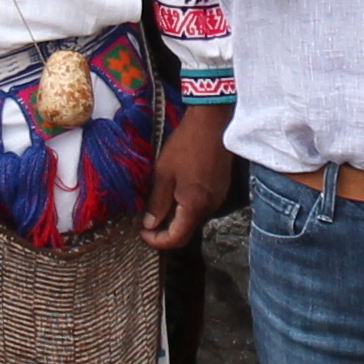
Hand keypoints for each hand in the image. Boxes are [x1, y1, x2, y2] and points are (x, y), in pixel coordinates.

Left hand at [145, 104, 239, 248]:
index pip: (176, 239)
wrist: (212, 122)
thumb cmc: (186, 145)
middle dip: (165, 231)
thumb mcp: (164, 173)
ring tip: (159, 204)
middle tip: (147, 220)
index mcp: (195, 206)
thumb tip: (150, 224)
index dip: (157, 241)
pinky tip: (176, 192)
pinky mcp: (221, 188)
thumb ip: (157, 202)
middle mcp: (210, 207)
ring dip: (176, 218)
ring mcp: (218, 198)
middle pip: (187, 231)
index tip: (142, 232)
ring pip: (194, 219)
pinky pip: (202, 206)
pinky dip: (187, 207)